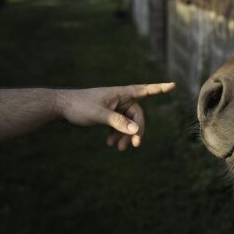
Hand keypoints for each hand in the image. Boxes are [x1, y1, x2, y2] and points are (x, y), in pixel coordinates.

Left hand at [57, 83, 175, 149]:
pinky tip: (111, 143)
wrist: (60, 107)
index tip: (173, 85)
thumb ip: (118, 122)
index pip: (145, 90)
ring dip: (126, 135)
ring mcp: (114, 106)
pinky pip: (119, 125)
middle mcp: (120, 99)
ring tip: (119, 148)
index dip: (160, 88)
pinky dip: (118, 134)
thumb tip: (136, 131)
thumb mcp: (99, 115)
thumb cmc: (79, 106)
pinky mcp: (108, 114)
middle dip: (136, 130)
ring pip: (128, 122)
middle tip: (134, 146)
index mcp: (121, 93)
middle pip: (137, 115)